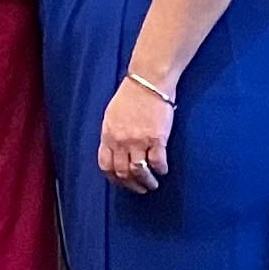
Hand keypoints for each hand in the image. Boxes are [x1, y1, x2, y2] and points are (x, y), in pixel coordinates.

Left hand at [97, 74, 172, 190]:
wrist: (148, 81)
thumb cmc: (131, 95)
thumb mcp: (112, 115)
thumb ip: (111, 135)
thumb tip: (114, 152)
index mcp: (108, 135)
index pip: (106, 166)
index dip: (114, 178)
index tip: (122, 182)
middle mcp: (121, 141)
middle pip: (123, 172)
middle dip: (131, 185)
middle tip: (140, 188)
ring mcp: (138, 141)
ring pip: (140, 171)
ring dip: (147, 182)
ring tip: (152, 184)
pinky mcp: (157, 139)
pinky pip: (158, 162)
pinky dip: (161, 170)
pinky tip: (163, 170)